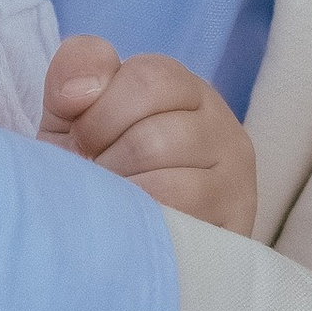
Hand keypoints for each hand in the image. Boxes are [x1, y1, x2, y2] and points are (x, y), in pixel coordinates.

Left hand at [38, 34, 256, 234]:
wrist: (121, 241)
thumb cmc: (98, 168)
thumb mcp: (77, 111)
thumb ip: (77, 69)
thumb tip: (80, 91)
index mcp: (186, 90)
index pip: (149, 78)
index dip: (99, 111)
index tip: (82, 138)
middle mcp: (222, 129)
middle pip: (153, 137)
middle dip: (106, 161)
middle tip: (97, 177)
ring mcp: (235, 182)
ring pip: (166, 183)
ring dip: (120, 197)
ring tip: (112, 202)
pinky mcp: (232, 229)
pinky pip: (176, 223)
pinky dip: (139, 224)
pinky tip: (128, 225)